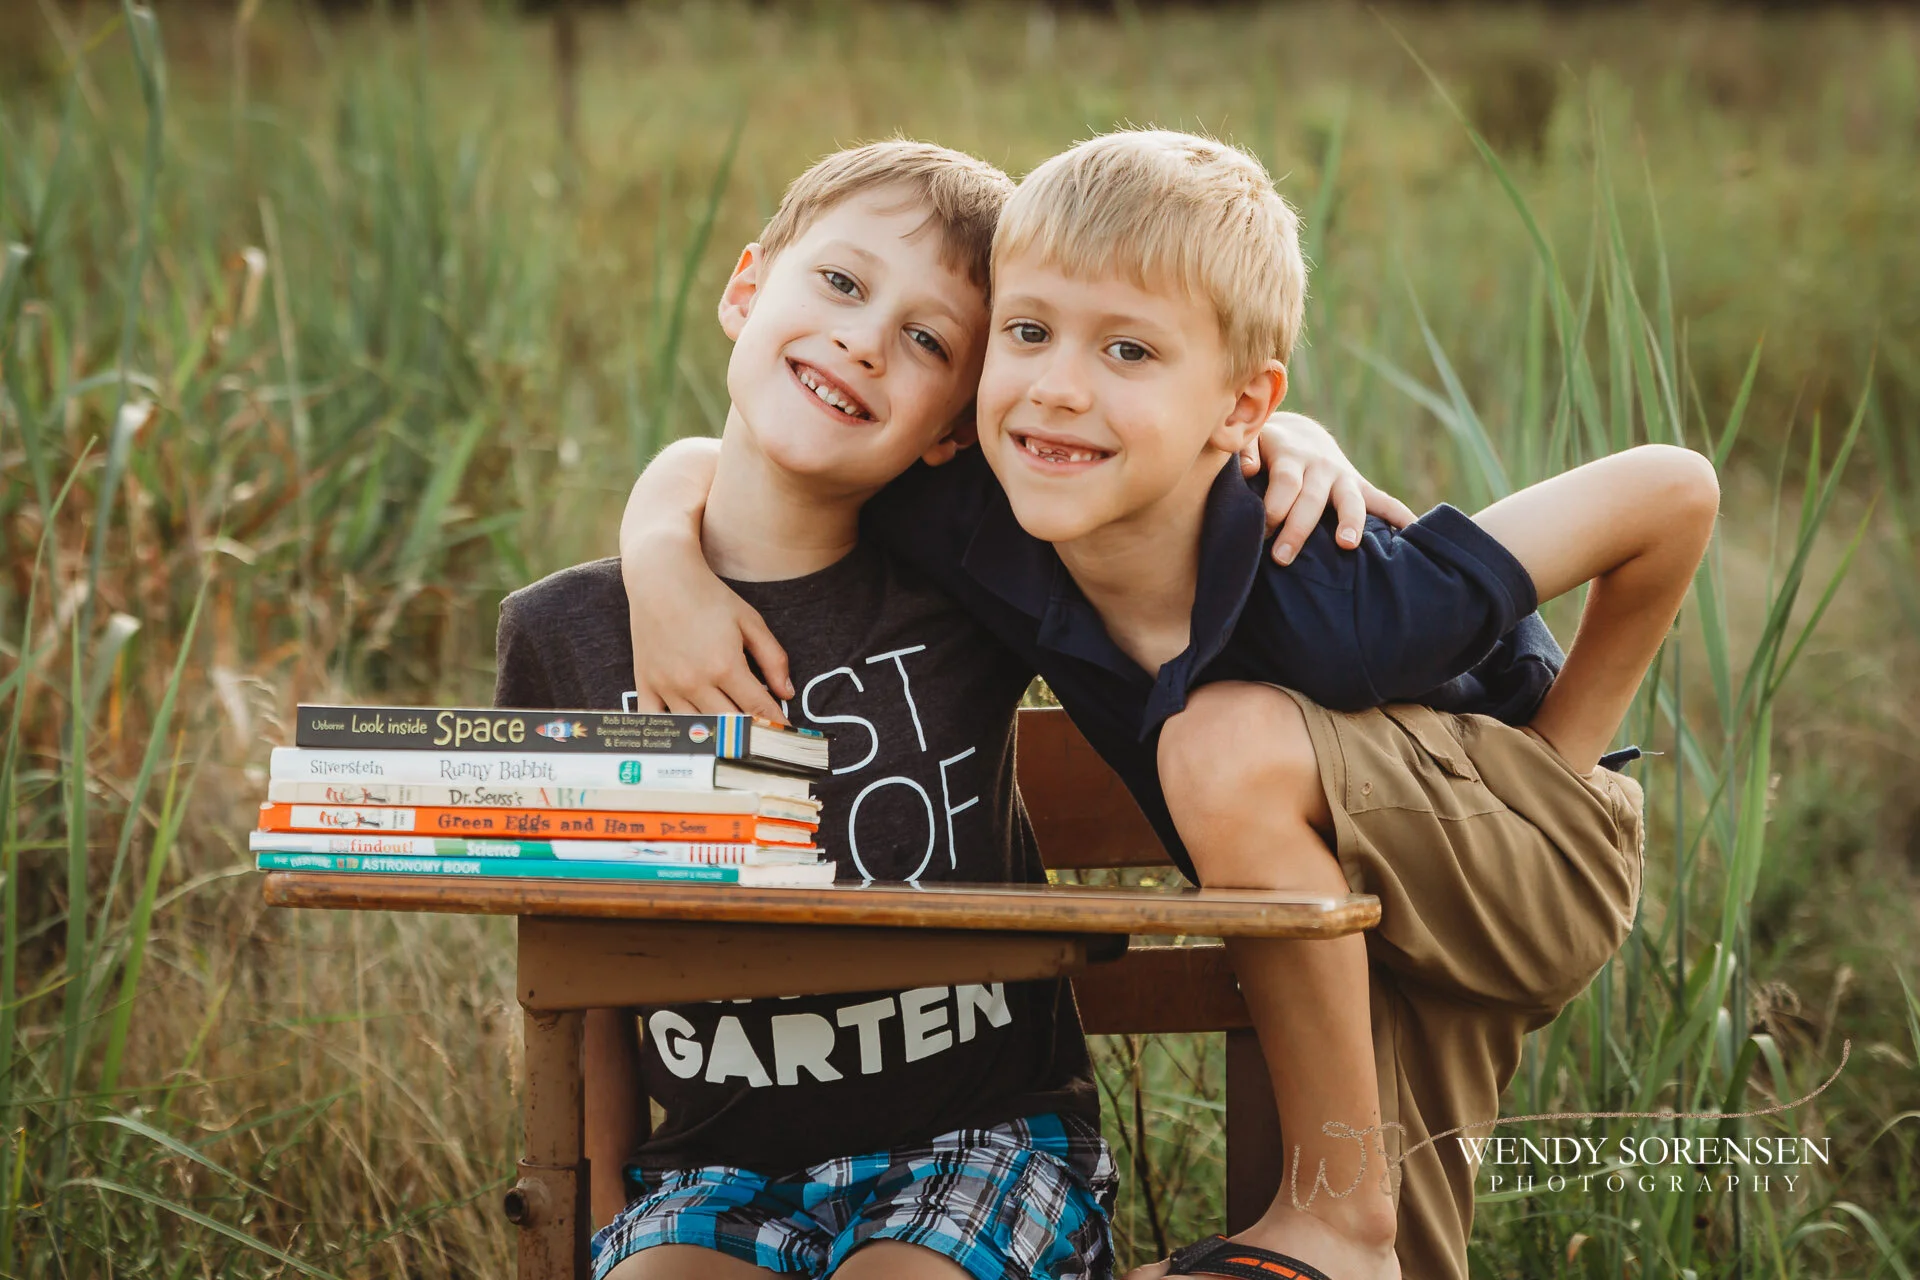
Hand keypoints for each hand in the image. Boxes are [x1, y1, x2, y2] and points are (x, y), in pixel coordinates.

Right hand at [618, 439, 794, 721]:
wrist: (660, 577)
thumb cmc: (709, 596)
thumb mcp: (750, 621)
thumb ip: (773, 658)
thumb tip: (787, 693)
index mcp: (725, 666)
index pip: (758, 709)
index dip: (776, 725)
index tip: (787, 737)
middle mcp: (695, 681)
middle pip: (730, 725)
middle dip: (752, 737)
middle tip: (766, 746)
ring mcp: (668, 686)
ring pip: (697, 731)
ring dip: (717, 740)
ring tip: (734, 746)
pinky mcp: (646, 684)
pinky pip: (658, 723)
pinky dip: (673, 737)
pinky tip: (688, 744)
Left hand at [1240, 411, 1416, 564]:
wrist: (1300, 436)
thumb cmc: (1266, 449)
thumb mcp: (1251, 442)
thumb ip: (1244, 451)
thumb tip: (1248, 468)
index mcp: (1291, 457)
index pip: (1284, 483)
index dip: (1273, 506)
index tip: (1262, 530)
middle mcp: (1320, 467)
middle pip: (1311, 498)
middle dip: (1298, 528)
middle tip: (1282, 558)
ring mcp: (1342, 478)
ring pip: (1350, 500)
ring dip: (1350, 522)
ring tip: (1346, 545)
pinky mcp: (1359, 487)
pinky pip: (1384, 502)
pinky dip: (1400, 515)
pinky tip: (1414, 532)